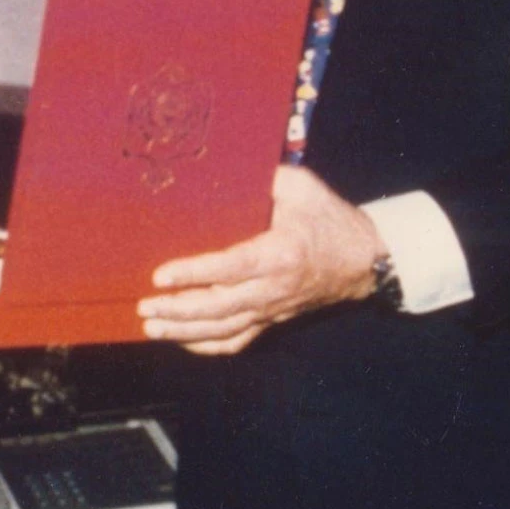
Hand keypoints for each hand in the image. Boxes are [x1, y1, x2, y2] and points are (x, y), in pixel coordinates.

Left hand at [138, 166, 385, 355]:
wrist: (365, 259)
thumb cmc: (328, 218)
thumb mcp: (302, 187)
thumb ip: (268, 176)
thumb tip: (227, 163)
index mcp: (279, 253)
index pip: (229, 267)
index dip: (193, 274)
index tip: (160, 276)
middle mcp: (273, 288)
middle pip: (220, 307)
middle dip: (178, 309)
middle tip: (144, 305)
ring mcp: (272, 308)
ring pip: (224, 329)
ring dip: (184, 331)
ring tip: (150, 326)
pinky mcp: (272, 319)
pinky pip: (237, 341)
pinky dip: (207, 345)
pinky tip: (181, 341)